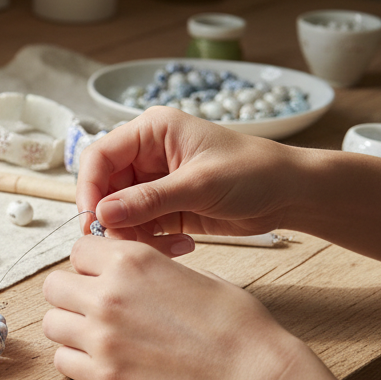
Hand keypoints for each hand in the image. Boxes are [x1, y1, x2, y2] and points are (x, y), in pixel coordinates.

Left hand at [41, 236, 309, 379]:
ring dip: (69, 325)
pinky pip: (62, 361)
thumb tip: (121, 270)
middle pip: (53, 286)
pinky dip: (74, 358)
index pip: (77, 250)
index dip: (89, 263)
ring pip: (51, 324)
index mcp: (132, 261)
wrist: (253, 375)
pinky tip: (100, 358)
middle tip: (94, 304)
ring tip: (96, 333)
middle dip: (71, 292)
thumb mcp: (190, 273)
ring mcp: (102, 338)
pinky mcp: (105, 376)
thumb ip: (145, 268)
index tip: (101, 274)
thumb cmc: (234, 323)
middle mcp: (108, 295)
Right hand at [77, 108, 295, 254]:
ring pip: (119, 214)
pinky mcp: (164, 208)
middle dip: (112, 219)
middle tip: (125, 244)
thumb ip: (148, 200)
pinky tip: (182, 246)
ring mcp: (154, 183)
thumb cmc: (255, 172)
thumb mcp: (200, 184)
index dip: (89, 187)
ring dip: (134, 235)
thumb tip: (102, 215)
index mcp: (151, 132)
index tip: (92, 219)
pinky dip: (151, 243)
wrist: (292, 194)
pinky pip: (140, 229)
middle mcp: (147, 155)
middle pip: (104, 189)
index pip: (99, 156)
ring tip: (165, 247)